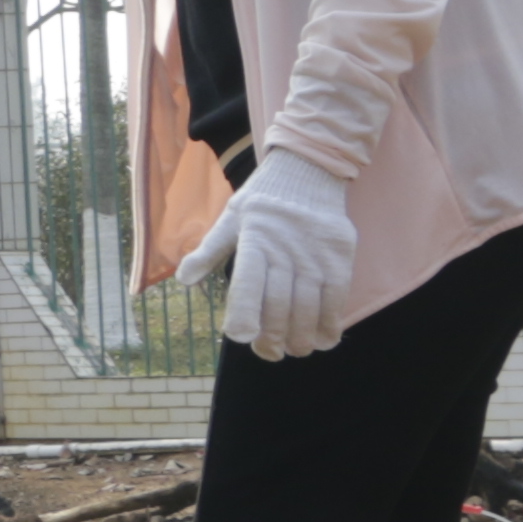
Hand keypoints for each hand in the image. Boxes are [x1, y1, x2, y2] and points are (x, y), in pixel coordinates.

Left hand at [171, 153, 356, 361]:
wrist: (308, 169)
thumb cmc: (263, 198)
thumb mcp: (231, 217)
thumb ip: (209, 250)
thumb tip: (183, 279)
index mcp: (254, 240)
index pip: (249, 284)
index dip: (246, 314)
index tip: (242, 336)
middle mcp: (284, 249)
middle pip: (279, 304)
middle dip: (272, 337)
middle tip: (268, 353)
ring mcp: (315, 254)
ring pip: (308, 307)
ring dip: (301, 336)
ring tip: (294, 350)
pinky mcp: (339, 256)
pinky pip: (336, 298)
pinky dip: (330, 323)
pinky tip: (323, 340)